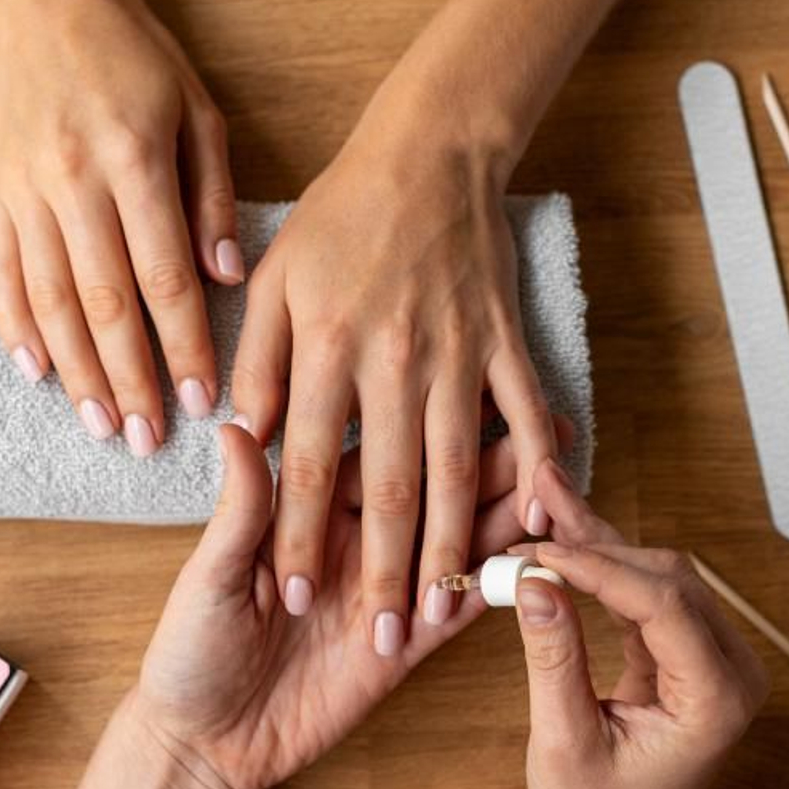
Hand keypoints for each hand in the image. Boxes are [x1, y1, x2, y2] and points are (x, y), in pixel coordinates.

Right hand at [0, 0, 241, 454]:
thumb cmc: (136, 61)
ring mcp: (25, 193)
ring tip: (98, 426)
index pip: (163, 278)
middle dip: (129, 380)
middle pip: (104, 304)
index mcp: (134, 162)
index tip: (199, 401)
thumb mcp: (199, 114)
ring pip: (50, 300)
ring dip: (76, 373)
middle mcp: (74, 183)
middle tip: (146, 440)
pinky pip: (0, 274)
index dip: (181, 346)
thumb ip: (213, 199)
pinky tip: (35, 375)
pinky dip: (15, 328)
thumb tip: (228, 280)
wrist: (46, 4)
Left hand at [132, 419, 573, 788]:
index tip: (466, 391)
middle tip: (547, 435)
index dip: (423, 427)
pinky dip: (496, 589)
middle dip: (490, 466)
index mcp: (313, 512)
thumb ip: (243, 510)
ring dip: (508, 520)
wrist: (202, 742)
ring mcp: (387, 592)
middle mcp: (359, 543)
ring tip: (561, 491)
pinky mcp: (405, 648)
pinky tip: (541, 562)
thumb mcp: (209, 576)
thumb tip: (239, 427)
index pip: (378, 459)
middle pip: (434, 494)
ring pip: (460, 546)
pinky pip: (458, 613)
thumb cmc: (189, 649)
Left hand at [230, 123, 557, 655]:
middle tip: (375, 637)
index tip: (288, 601)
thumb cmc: (338, 218)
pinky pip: (525, 418)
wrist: (427, 150)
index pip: (308, 467)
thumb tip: (240, 437)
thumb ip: (256, 364)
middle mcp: (393, 365)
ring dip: (451, 546)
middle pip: (386, 488)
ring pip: (455, 471)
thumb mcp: (271, 284)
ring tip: (445, 609)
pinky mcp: (505, 349)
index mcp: (326, 352)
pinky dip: (541, 468)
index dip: (298, 537)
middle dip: (380, 570)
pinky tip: (549, 520)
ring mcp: (457, 359)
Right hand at [514, 460, 769, 788]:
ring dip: (597, 544)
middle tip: (531, 514)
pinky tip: (558, 543)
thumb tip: (534, 584)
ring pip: (657, 574)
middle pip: (667, 575)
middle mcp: (729, 671)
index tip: (538, 550)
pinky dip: (600, 570)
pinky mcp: (685, 655)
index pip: (664, 604)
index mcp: (716, 699)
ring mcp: (712, 660)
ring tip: (540, 506)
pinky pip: (645, 595)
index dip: (598, 567)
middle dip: (596, 542)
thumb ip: (553, 660)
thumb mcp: (565, 744)